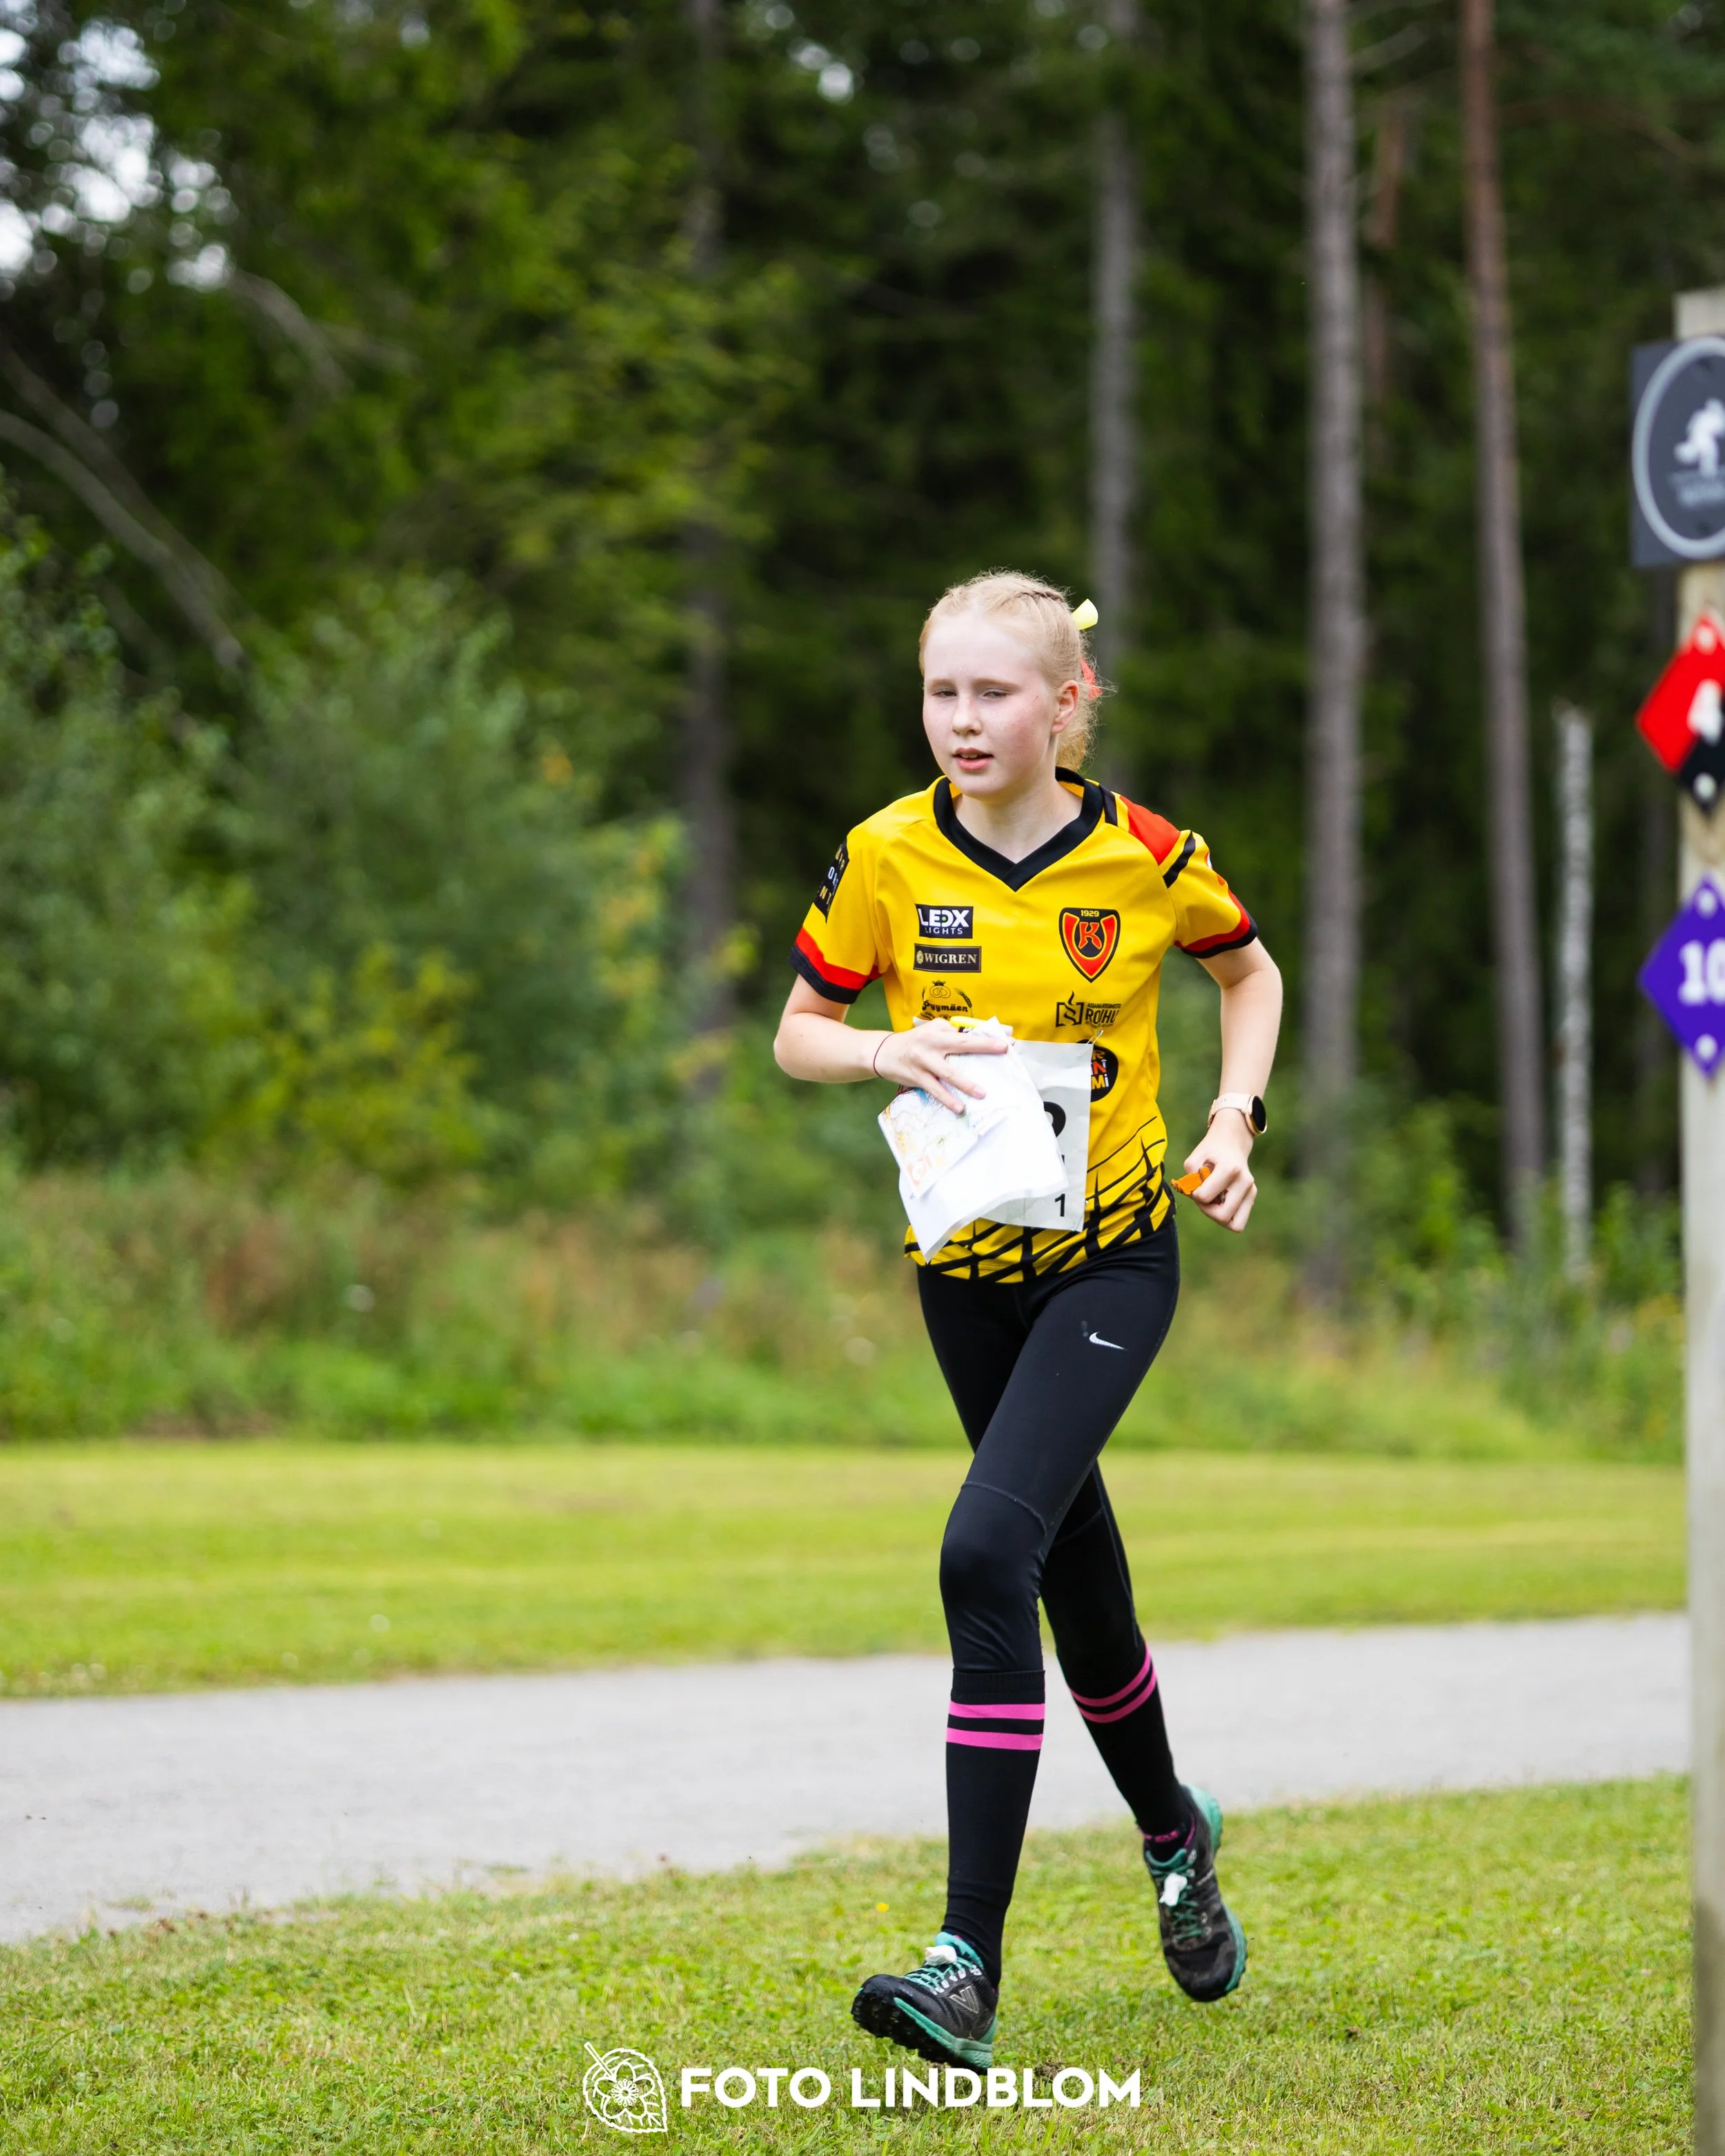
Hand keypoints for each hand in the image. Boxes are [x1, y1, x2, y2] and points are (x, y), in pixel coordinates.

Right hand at [873, 1019, 1006, 1113]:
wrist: (883, 1052)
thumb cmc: (914, 1042)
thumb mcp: (930, 1031)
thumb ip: (951, 1034)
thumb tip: (978, 1041)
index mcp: (938, 1030)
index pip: (966, 1032)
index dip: (985, 1037)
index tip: (1004, 1042)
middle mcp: (931, 1043)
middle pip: (961, 1045)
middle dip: (982, 1047)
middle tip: (1001, 1051)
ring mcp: (923, 1061)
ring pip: (948, 1072)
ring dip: (966, 1083)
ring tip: (982, 1093)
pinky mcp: (917, 1077)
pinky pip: (935, 1089)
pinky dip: (947, 1099)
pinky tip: (959, 1107)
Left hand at [1182, 1109, 1256, 1231]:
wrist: (1231, 1142)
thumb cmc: (1209, 1152)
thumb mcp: (1193, 1159)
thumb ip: (1189, 1180)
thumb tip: (1197, 1199)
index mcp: (1230, 1169)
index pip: (1205, 1197)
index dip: (1194, 1195)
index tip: (1195, 1184)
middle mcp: (1245, 1182)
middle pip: (1223, 1216)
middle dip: (1207, 1210)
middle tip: (1203, 1196)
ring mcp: (1251, 1190)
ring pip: (1235, 1225)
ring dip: (1218, 1216)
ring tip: (1213, 1201)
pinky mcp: (1252, 1197)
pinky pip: (1238, 1221)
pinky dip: (1226, 1216)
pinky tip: (1221, 1201)